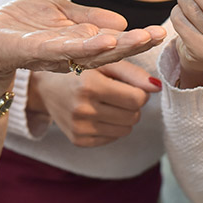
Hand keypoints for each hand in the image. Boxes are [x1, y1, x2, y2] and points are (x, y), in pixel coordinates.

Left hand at [0, 0, 166, 82]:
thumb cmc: (21, 26)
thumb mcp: (59, 15)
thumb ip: (88, 18)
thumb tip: (121, 22)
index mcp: (78, 45)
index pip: (112, 43)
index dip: (135, 40)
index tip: (161, 31)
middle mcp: (70, 55)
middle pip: (106, 52)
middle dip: (134, 45)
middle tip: (160, 35)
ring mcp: (51, 55)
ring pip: (88, 54)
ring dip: (115, 48)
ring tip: (137, 40)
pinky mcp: (31, 50)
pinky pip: (60, 49)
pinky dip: (84, 45)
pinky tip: (103, 41)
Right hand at [28, 60, 161, 146]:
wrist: (45, 86)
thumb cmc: (79, 69)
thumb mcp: (104, 62)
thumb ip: (133, 73)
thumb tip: (158, 87)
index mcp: (89, 86)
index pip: (137, 98)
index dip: (138, 91)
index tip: (127, 84)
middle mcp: (83, 109)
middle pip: (134, 116)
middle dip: (132, 104)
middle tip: (116, 93)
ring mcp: (79, 127)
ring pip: (126, 130)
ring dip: (123, 117)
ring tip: (107, 103)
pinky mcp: (78, 140)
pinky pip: (112, 138)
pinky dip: (111, 127)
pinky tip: (97, 114)